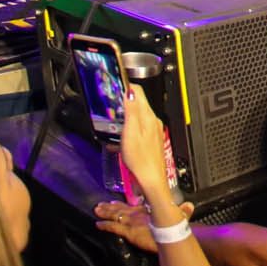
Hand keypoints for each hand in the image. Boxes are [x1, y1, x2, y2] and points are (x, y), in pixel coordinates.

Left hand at [93, 198, 191, 252]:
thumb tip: (189, 206)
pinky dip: (105, 225)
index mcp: (149, 210)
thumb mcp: (180, 216)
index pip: (134, 205)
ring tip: (97, 210)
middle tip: (101, 204)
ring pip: (115, 215)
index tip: (116, 202)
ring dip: (105, 212)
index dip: (124, 204)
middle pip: (122, 208)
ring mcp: (133, 221)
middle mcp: (139, 213)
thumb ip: (183, 211)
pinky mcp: (129, 230)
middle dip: (110, 206)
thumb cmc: (177, 227)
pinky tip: (98, 224)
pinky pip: (113, 227)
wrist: (173, 233)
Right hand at [118, 86, 172, 205]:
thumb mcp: (130, 133)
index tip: (115, 85)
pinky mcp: (151, 139)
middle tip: (112, 101)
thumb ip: (131, 111)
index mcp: (148, 117)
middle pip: (139, 102)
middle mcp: (153, 121)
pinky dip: (131, 125)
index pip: (138, 92)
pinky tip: (123, 134)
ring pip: (139, 114)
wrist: (151, 180)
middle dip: (125, 99)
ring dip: (127, 112)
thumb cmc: (141, 160)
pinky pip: (140, 125)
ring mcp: (154, 130)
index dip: (125, 86)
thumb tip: (130, 92)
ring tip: (115, 116)